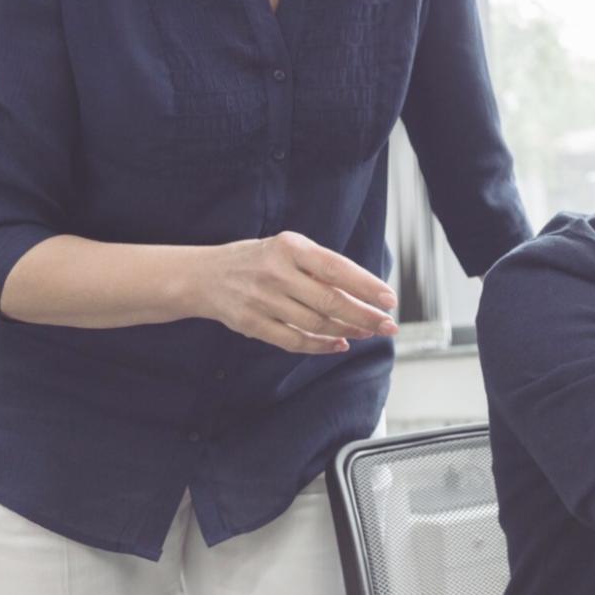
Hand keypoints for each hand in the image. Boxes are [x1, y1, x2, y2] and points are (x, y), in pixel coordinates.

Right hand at [195, 231, 398, 353]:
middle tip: (389, 325)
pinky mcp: (252, 324)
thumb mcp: (288, 248)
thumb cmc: (259, 260)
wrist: (204, 276)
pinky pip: (294, 341)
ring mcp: (262, 300)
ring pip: (315, 323)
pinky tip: (340, 344)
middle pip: (329, 301)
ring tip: (368, 332)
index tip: (390, 299)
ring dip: (348, 330)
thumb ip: (320, 266)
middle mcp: (276, 272)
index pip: (336, 268)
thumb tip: (366, 291)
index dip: (366, 285)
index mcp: (290, 247)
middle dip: (365, 315)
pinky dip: (321, 346)